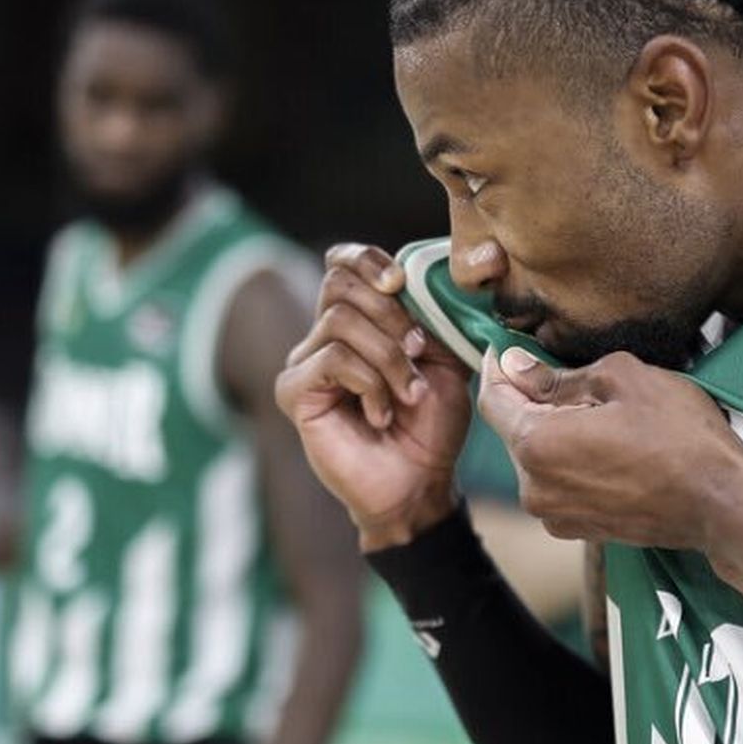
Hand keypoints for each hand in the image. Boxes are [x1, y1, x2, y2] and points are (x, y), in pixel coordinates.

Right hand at [275, 244, 471, 549]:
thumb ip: (436, 317)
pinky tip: (380, 413)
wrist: (419, 483)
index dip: (368, 260)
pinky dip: (369, 383)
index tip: (400, 280)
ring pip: (340, 322)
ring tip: (408, 393)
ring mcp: (305, 363)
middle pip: (339, 283)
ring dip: (387, 357)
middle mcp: (324, 335)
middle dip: (389, 312)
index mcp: (360, 320)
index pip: (342, 263)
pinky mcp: (295, 392)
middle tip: (418, 350)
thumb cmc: (432, 425)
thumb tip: (434, 273)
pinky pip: (331, 360)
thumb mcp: (447, 362)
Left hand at [477, 345, 742, 550]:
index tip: (506, 348)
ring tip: (605, 416)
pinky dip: (574, 461)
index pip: (494, 399)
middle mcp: (534, 488)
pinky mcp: (580, 530)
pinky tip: (613, 448)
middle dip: (536, 401)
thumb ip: (559, 375)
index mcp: (537, 444)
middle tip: (576, 376)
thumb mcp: (623, 379)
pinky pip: (561, 483)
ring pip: (540, 457)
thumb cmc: (681, 435)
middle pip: (516, 430)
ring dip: (558, 432)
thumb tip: (516, 367)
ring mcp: (556, 515)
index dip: (499, 368)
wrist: (722, 503)